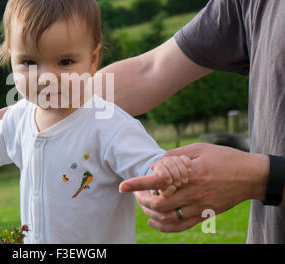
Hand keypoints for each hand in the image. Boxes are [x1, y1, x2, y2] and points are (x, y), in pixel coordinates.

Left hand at [119, 143, 268, 231]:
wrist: (251, 176)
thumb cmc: (224, 158)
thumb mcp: (199, 148)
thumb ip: (174, 156)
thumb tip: (154, 166)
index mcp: (191, 172)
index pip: (159, 181)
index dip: (138, 184)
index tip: (123, 187)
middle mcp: (194, 192)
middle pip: (159, 204)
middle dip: (142, 200)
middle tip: (136, 194)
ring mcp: (200, 206)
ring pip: (167, 217)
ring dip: (150, 213)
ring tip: (144, 205)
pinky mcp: (205, 215)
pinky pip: (180, 226)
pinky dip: (163, 226)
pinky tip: (154, 221)